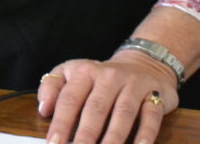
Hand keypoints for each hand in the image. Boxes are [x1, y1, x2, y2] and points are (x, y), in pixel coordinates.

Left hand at [37, 51, 178, 143]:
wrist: (143, 64)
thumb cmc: (99, 77)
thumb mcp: (72, 73)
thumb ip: (52, 87)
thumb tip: (43, 108)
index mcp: (84, 72)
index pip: (69, 99)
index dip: (60, 123)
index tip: (53, 143)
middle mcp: (109, 77)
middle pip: (96, 109)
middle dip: (85, 135)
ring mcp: (133, 86)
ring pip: (123, 113)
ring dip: (113, 138)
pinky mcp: (155, 95)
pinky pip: (151, 116)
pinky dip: (146, 134)